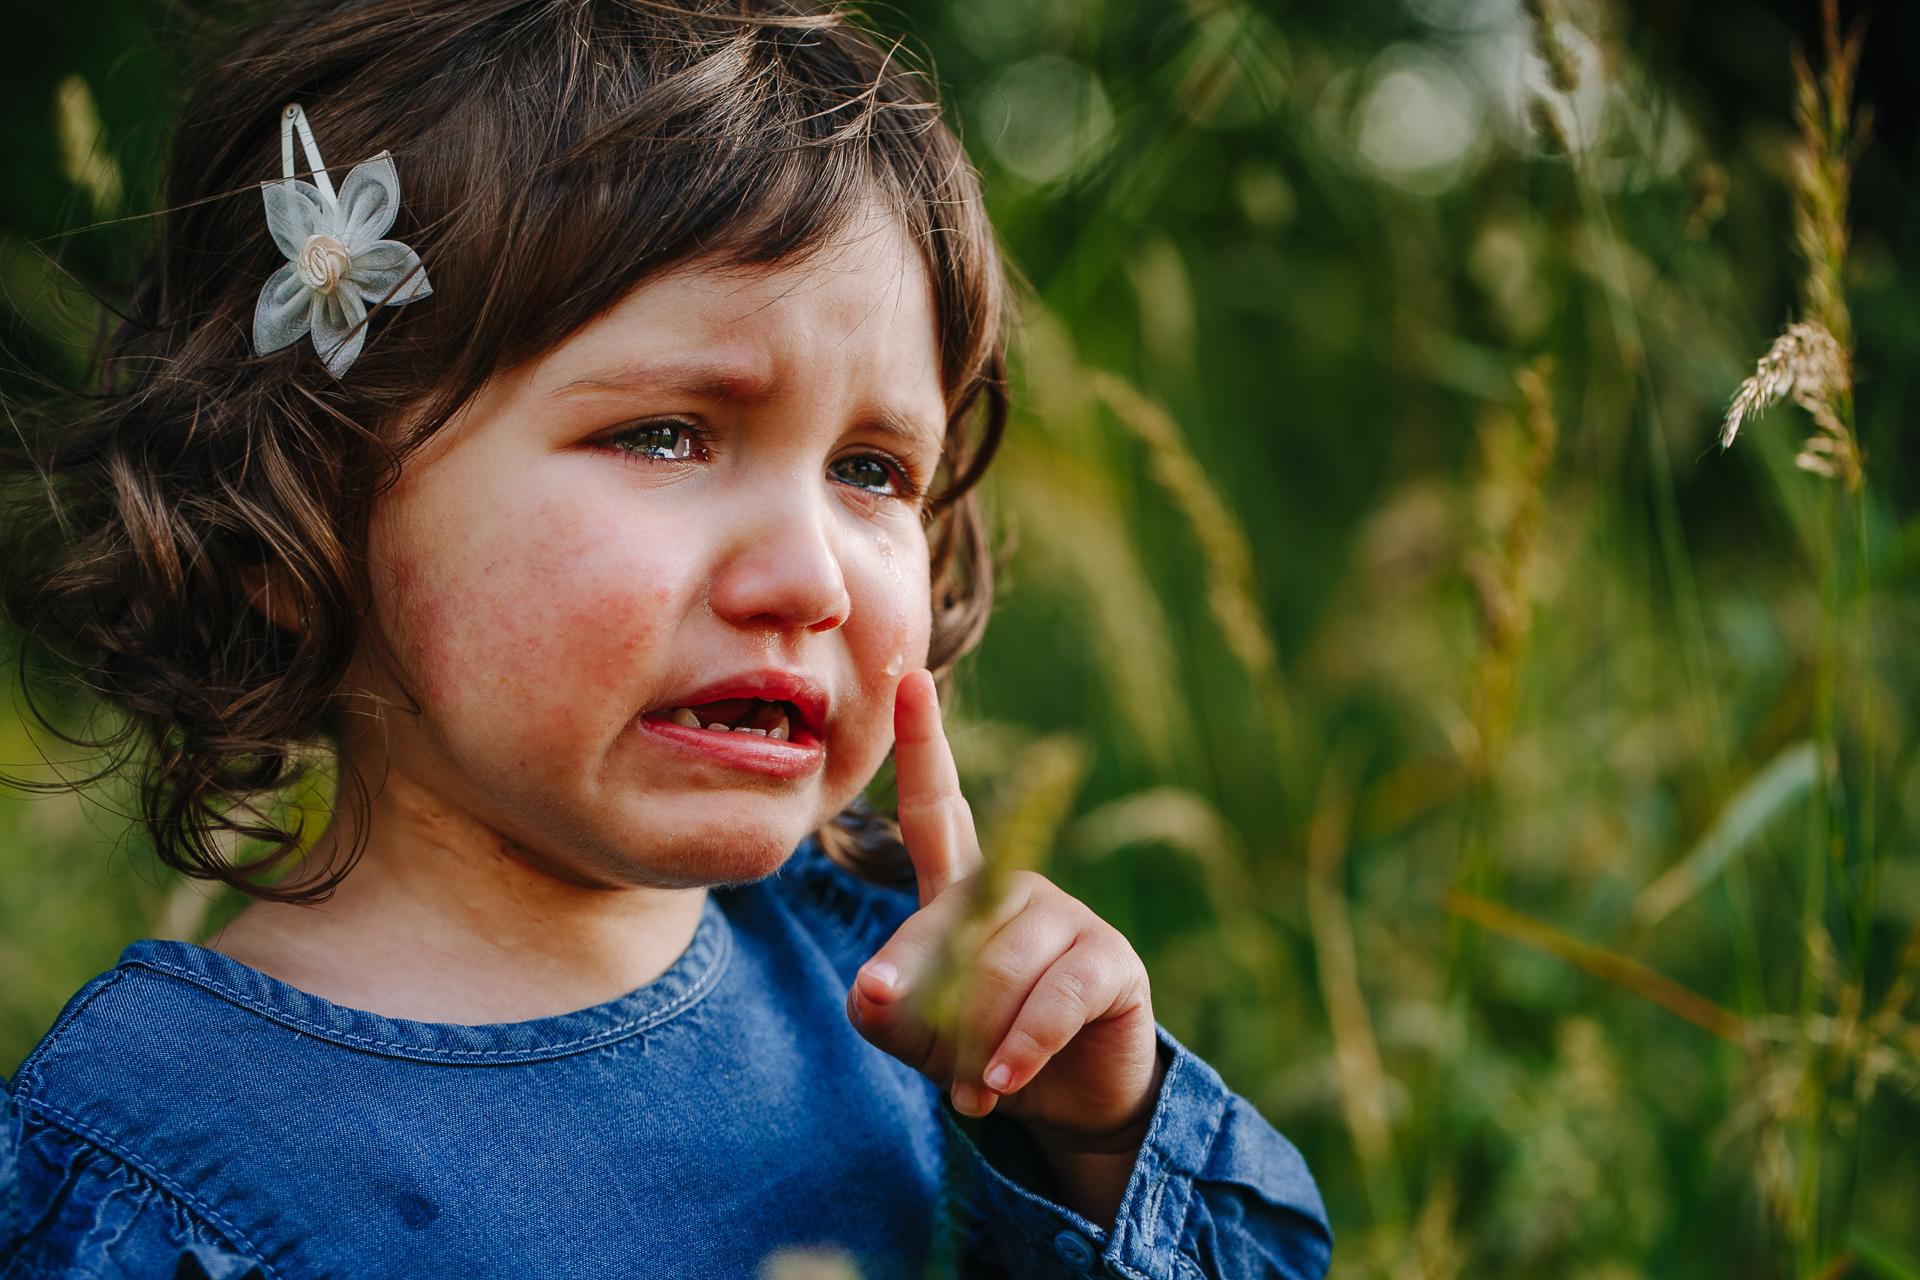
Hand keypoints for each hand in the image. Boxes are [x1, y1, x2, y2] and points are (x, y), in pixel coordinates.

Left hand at [847, 670, 1164, 1225]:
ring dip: (973, 1037)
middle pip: (953, 914)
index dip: (921, 745)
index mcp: (962, 885)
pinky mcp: (1110, 960)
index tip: (906, 679)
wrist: (1066, 1101)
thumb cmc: (977, 1048)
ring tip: (971, 1085)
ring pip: (999, 964)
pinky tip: (1001, 1079)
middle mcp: (1016, 886)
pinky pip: (1053, 996)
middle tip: (909, 1033)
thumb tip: (875, 989)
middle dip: (922, 978)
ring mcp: (1068, 917)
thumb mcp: (913, 1030)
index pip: (935, 806)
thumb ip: (882, 1006)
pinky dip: (1020, 1045)